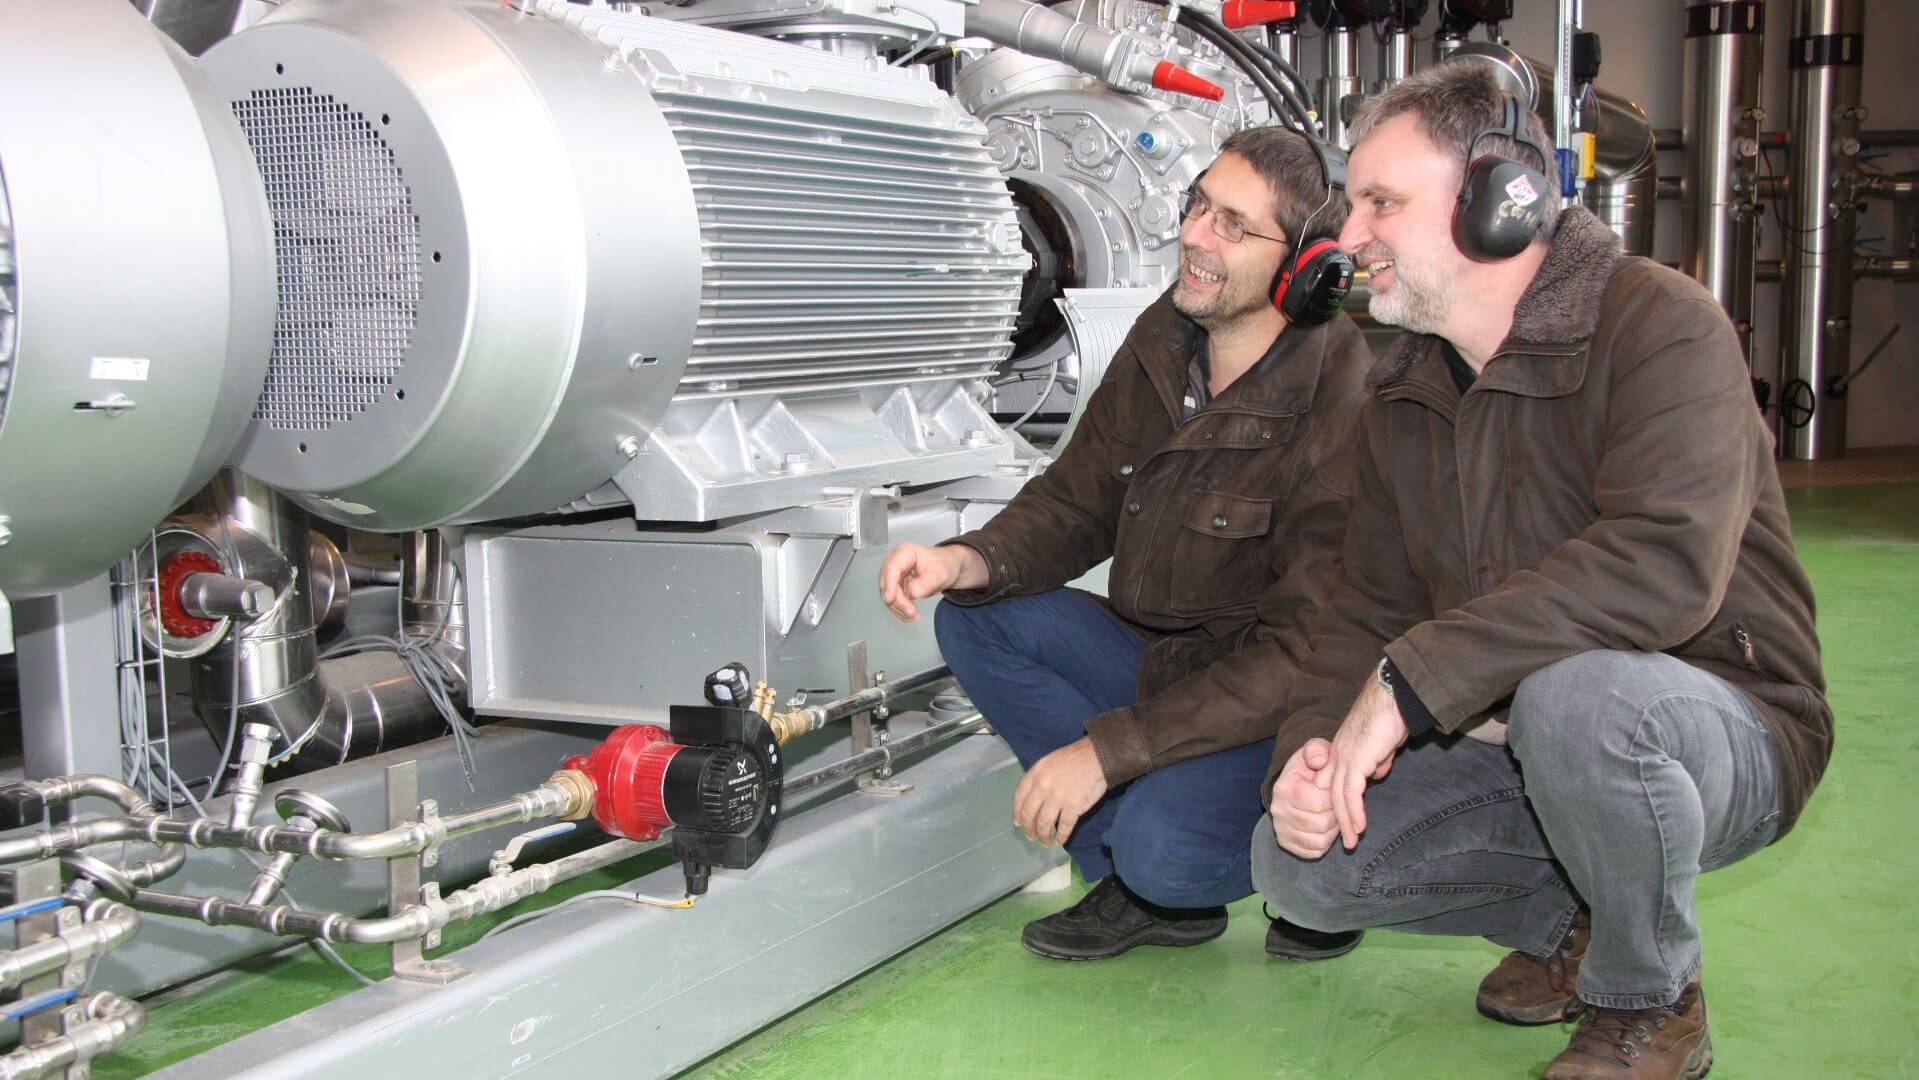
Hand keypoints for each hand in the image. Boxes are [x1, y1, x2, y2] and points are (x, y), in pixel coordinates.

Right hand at [876, 542, 987, 621]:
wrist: (947, 567)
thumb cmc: (944, 565)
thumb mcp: (940, 574)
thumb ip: (926, 583)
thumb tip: (912, 593)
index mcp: (904, 552)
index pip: (892, 568)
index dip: (889, 585)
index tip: (890, 600)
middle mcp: (894, 561)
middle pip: (887, 583)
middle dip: (898, 601)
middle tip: (913, 614)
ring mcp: (893, 574)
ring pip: (888, 594)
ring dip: (899, 608)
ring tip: (915, 617)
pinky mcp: (894, 585)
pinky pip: (893, 599)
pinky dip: (900, 609)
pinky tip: (909, 617)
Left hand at [1012, 737, 1108, 846]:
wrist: (1096, 757)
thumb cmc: (1074, 758)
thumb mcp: (1048, 763)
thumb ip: (1038, 779)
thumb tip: (1032, 799)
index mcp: (1035, 775)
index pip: (1019, 798)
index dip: (1017, 813)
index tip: (1018, 823)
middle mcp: (1043, 787)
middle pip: (1029, 814)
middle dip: (1029, 829)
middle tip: (1031, 836)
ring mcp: (1057, 798)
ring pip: (1044, 823)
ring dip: (1043, 836)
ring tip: (1045, 842)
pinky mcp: (1073, 807)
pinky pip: (1064, 826)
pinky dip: (1061, 836)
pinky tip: (1060, 841)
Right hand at [1270, 739, 1337, 858]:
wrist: (1294, 784)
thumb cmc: (1309, 768)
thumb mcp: (1314, 751)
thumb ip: (1318, 750)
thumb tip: (1320, 761)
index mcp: (1284, 788)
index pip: (1319, 802)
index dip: (1334, 797)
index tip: (1335, 788)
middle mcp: (1278, 810)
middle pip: (1322, 823)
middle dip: (1336, 814)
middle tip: (1337, 804)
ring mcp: (1281, 829)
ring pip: (1321, 840)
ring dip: (1334, 829)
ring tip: (1333, 814)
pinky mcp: (1286, 843)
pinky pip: (1315, 851)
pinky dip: (1326, 842)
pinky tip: (1326, 827)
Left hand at [1328, 674, 1407, 851]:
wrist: (1394, 697)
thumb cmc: (1391, 716)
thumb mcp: (1381, 745)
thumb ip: (1376, 760)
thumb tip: (1376, 775)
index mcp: (1340, 750)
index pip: (1333, 782)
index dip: (1337, 805)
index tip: (1345, 825)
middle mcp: (1337, 754)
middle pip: (1331, 793)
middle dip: (1337, 819)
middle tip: (1344, 841)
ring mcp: (1344, 756)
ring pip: (1338, 796)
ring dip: (1345, 822)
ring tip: (1351, 843)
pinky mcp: (1356, 759)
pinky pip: (1351, 792)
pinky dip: (1354, 812)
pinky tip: (1359, 827)